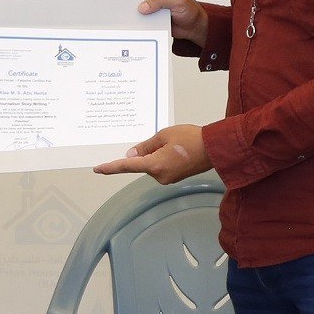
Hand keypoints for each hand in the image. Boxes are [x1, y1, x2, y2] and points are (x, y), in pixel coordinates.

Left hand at [95, 122, 210, 183]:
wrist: (215, 148)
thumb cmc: (192, 139)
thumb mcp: (164, 135)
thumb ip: (145, 146)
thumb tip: (132, 154)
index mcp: (154, 165)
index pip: (127, 166)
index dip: (111, 167)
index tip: (98, 168)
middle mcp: (159, 176)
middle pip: (142, 164)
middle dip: (146, 152)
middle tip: (162, 139)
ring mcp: (168, 178)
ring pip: (153, 165)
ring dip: (156, 154)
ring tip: (174, 142)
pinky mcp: (175, 177)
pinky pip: (162, 167)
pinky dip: (163, 158)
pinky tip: (176, 148)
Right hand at [139, 0, 207, 46]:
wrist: (193, 28)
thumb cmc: (190, 10)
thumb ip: (162, 0)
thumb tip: (144, 6)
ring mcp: (153, 5)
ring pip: (139, 5)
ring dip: (135, 9)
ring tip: (130, 11)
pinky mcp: (151, 17)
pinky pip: (141, 18)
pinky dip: (139, 20)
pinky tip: (135, 21)